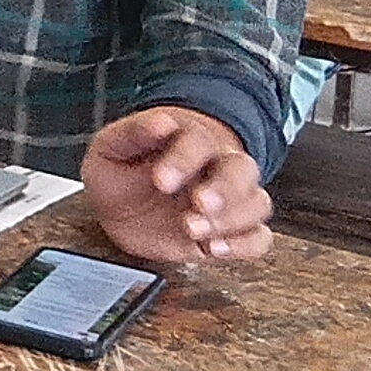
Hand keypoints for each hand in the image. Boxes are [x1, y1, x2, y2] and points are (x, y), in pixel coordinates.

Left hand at [80, 107, 272, 268]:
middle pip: (243, 169)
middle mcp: (216, 167)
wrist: (123, 206)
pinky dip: (245, 245)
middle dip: (224, 189)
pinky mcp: (228, 232)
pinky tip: (215, 248)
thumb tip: (160, 122)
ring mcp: (227, 201)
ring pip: (257, 203)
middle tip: (197, 203)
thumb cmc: (122, 171)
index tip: (160, 180)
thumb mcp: (111, 148)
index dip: (183, 160)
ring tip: (194, 231)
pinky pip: (259, 238)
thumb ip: (132, 133)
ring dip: (232, 220)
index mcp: (188, 141)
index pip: (198, 142)